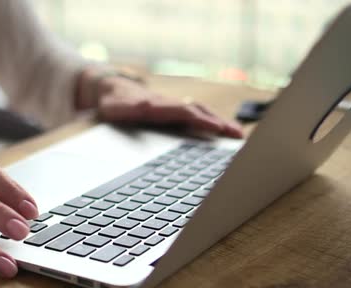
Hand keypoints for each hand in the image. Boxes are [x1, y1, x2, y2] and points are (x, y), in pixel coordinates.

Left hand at [96, 76, 242, 137]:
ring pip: (201, 113)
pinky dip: (213, 122)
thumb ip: (129, 109)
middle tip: (236, 135)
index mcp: (156, 106)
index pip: (182, 112)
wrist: (112, 89)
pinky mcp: (175, 111)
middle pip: (197, 112)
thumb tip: (145, 107)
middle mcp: (169, 104)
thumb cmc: (113, 103)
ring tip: (238, 136)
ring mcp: (174, 106)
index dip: (200, 119)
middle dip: (217, 123)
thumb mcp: (114, 108)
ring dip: (220, 123)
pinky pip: (197, 115)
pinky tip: (227, 133)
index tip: (216, 127)